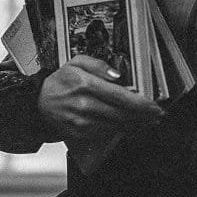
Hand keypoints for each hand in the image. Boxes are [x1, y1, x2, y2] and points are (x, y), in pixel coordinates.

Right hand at [38, 55, 161, 141]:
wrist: (39, 103)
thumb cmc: (59, 82)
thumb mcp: (76, 62)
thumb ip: (98, 65)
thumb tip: (117, 75)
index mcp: (85, 84)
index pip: (120, 96)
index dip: (141, 103)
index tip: (154, 106)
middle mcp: (85, 105)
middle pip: (123, 114)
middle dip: (144, 116)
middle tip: (157, 115)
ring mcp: (83, 121)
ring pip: (118, 125)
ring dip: (136, 124)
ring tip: (148, 121)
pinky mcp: (81, 133)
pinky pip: (107, 133)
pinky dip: (122, 131)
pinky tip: (131, 126)